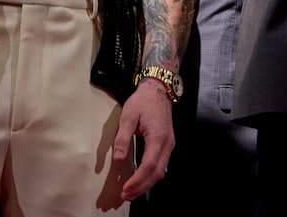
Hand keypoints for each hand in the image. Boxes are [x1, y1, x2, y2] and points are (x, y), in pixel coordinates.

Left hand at [113, 79, 174, 200]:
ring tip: (131, 191)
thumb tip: (117, 159)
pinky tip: (141, 180)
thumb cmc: (142, 101)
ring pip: (161, 171)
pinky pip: (161, 165)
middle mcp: (167, 143)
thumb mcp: (128, 116)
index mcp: (157, 137)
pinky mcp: (167, 144)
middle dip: (142, 187)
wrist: (157, 89)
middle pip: (157, 173)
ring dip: (147, 184)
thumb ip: (122, 139)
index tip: (124, 189)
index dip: (137, 180)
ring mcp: (169, 144)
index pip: (148, 165)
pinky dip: (151, 176)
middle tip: (126, 196)